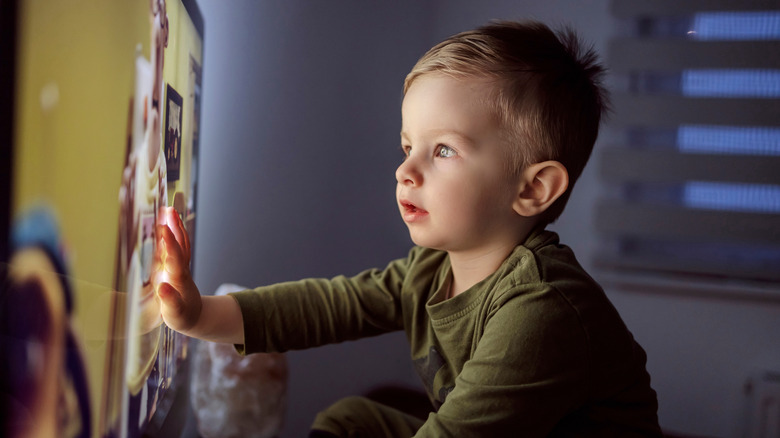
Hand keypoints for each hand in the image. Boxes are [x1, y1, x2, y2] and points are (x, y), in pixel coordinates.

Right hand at [154, 206, 201, 333]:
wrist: (195, 317)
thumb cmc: (183, 317)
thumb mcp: (175, 314)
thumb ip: (169, 301)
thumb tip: (162, 286)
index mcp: (178, 279)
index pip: (174, 257)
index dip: (169, 242)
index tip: (162, 227)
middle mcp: (181, 269)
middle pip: (180, 245)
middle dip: (174, 228)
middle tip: (168, 210)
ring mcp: (181, 267)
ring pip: (180, 243)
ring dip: (176, 227)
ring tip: (169, 210)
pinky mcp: (178, 267)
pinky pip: (177, 247)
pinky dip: (174, 234)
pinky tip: (168, 224)